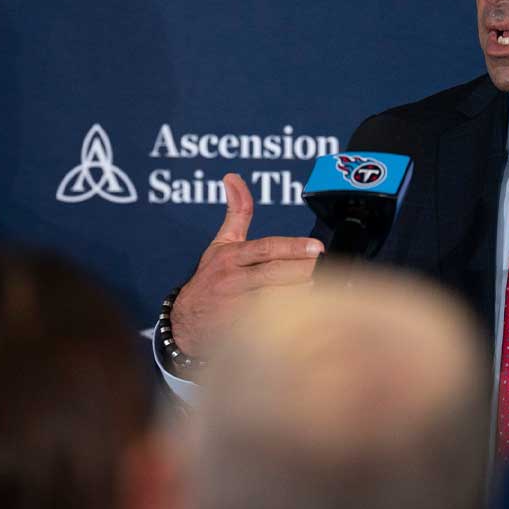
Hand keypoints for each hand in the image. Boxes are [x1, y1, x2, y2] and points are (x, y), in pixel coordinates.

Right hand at [169, 174, 322, 356]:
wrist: (185, 322)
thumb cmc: (210, 279)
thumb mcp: (220, 244)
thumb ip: (236, 212)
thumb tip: (233, 177)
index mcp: (230, 256)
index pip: (266, 248)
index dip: (293, 248)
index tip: (316, 248)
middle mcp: (232, 280)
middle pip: (275, 274)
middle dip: (303, 272)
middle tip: (323, 270)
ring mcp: (236, 306)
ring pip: (277, 299)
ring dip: (301, 297)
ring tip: (319, 294)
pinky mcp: (241, 330)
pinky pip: (272, 324)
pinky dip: (291, 320)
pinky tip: (307, 319)